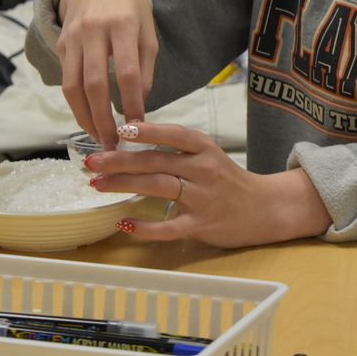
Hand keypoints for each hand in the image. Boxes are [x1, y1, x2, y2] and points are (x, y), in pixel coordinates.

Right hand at [56, 0, 157, 146]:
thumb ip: (145, 66)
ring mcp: (74, 36)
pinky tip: (87, 117)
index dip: (131, 102)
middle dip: (103, 118)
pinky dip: (75, 103)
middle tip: (113, 145)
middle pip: (94, 83)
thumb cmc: (130, 7)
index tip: (138, 126)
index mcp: (123, 24)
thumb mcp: (147, 30)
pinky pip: (66, 78)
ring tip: (98, 138)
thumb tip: (140, 103)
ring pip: (73, 85)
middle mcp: (94, 30)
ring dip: (84, 117)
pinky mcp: (61, 42)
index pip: (126, 72)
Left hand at [84, 120, 332, 247]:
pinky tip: (124, 223)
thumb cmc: (227, 179)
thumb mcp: (206, 155)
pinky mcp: (202, 225)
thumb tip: (131, 139)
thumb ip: (176, 149)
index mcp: (204, 148)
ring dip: (124, 186)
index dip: (147, 131)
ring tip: (97, 185)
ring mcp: (203, 198)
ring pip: (159, 188)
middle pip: (157, 161)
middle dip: (120, 161)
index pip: (174, 134)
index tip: (119, 129)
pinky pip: (169, 226)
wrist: (264, 208)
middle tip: (92, 161)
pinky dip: (145, 226)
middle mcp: (204, 169)